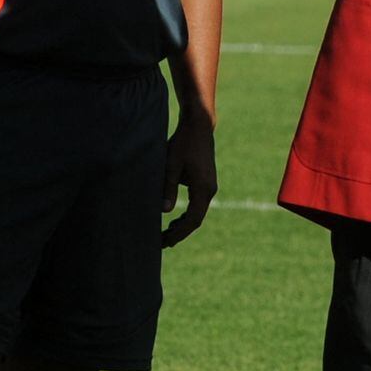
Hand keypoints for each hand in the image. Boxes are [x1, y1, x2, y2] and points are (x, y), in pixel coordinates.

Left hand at [161, 116, 216, 245]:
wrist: (198, 126)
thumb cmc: (183, 143)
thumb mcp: (171, 164)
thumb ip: (168, 187)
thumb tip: (165, 211)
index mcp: (203, 188)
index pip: (192, 219)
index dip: (179, 233)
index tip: (165, 242)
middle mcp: (209, 190)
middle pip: (196, 220)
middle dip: (180, 233)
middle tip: (162, 243)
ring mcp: (209, 187)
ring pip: (197, 213)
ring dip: (183, 225)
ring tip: (166, 235)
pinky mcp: (205, 183)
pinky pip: (197, 205)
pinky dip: (186, 215)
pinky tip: (174, 220)